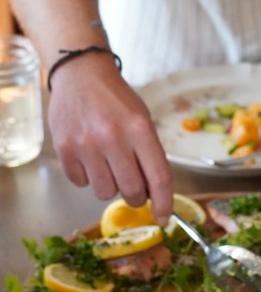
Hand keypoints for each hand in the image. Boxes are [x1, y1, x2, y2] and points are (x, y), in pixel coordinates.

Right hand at [47, 56, 173, 221]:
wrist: (81, 74)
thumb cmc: (116, 101)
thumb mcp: (142, 121)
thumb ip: (150, 156)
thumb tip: (154, 195)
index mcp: (140, 129)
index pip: (159, 178)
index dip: (164, 203)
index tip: (164, 217)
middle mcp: (113, 138)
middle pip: (132, 191)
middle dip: (136, 196)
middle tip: (133, 186)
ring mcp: (86, 144)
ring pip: (105, 192)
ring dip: (110, 185)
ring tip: (107, 163)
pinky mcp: (65, 149)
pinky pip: (81, 183)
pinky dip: (87, 176)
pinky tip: (89, 156)